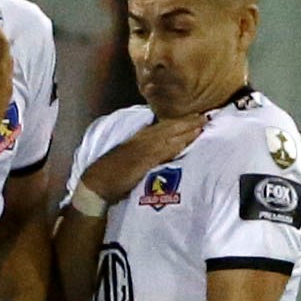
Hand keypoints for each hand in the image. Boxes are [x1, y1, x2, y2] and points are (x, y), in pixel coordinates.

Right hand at [80, 113, 206, 202]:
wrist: (96, 184)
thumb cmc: (110, 176)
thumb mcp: (127, 160)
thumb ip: (142, 155)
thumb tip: (155, 154)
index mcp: (137, 140)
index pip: (161, 127)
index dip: (178, 122)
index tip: (192, 118)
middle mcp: (140, 140)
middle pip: (167, 128)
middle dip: (186, 122)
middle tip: (204, 116)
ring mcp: (141, 149)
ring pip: (168, 135)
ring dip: (185, 130)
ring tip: (201, 124)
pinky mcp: (142, 160)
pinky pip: (162, 150)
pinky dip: (176, 144)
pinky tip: (187, 141)